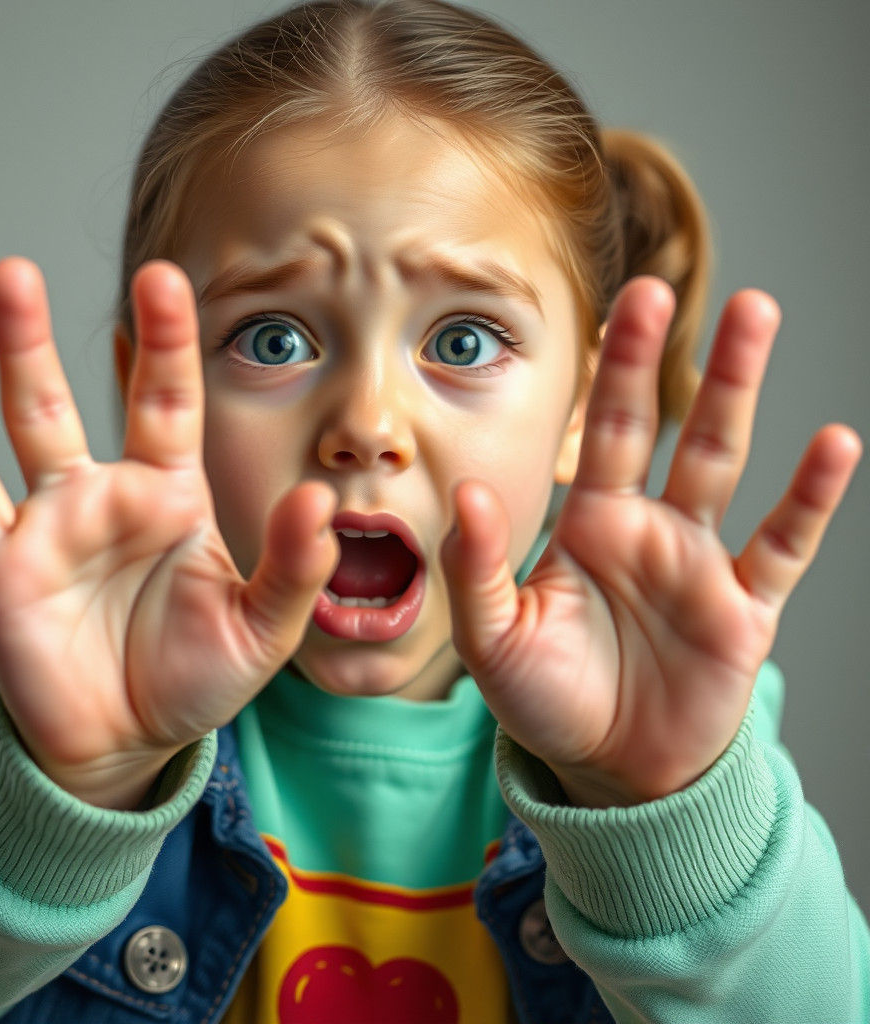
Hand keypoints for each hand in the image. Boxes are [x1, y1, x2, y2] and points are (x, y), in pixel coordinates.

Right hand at [0, 258, 337, 807]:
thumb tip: (323, 502)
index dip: (170, 343)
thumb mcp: (262, 628)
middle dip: (88, 333)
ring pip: (28, 420)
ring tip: (5, 279)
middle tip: (79, 262)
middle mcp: (109, 493)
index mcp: (172, 496)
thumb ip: (294, 566)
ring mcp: (51, 521)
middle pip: (92, 393)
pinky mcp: (3, 563)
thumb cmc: (195, 678)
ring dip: (15, 351)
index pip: (172, 402)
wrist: (125, 741)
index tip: (169, 280)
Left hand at [442, 278, 860, 806]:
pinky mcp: (744, 611)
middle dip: (672, 357)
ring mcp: (700, 563)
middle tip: (680, 284)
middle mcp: (647, 528)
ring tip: (758, 315)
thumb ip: (479, 567)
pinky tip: (834, 445)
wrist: (609, 769)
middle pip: (665, 426)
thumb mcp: (494, 637)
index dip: (613, 367)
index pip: (601, 430)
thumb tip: (469, 491)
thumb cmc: (545, 699)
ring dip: (740, 392)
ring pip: (724, 462)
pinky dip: (808, 500)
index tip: (624, 299)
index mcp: (588, 525)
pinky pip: (781, 546)